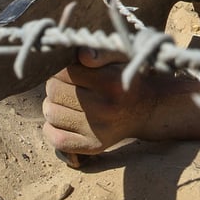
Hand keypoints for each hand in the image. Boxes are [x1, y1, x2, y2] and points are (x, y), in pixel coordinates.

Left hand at [41, 47, 157, 160]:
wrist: (149, 109)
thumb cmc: (128, 77)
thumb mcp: (122, 57)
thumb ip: (102, 52)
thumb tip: (83, 56)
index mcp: (111, 82)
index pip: (64, 72)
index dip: (64, 68)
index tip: (72, 70)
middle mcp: (105, 108)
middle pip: (54, 91)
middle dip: (56, 84)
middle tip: (68, 84)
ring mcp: (97, 130)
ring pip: (51, 113)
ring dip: (53, 104)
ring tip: (67, 101)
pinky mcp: (92, 147)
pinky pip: (56, 139)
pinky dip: (52, 128)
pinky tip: (64, 119)